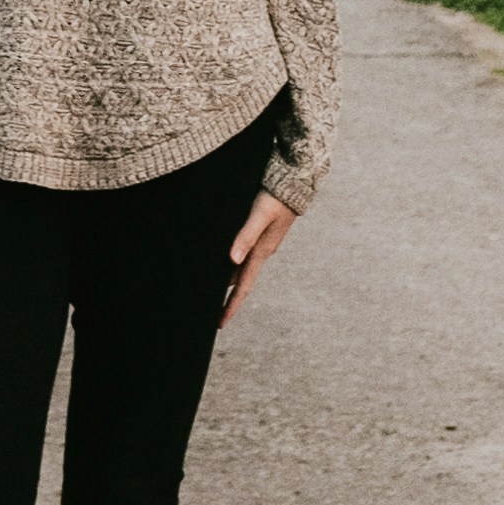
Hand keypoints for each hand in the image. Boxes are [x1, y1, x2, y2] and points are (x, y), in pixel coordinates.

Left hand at [220, 191, 296, 330]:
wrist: (296, 181)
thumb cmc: (276, 196)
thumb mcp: (259, 214)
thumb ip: (246, 235)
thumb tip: (232, 259)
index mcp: (261, 251)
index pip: (243, 286)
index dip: (231, 305)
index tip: (219, 323)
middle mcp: (263, 251)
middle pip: (240, 280)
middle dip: (226, 296)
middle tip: (207, 310)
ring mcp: (263, 242)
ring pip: (241, 266)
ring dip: (227, 279)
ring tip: (208, 288)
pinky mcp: (262, 232)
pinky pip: (244, 253)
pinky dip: (231, 262)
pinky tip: (222, 259)